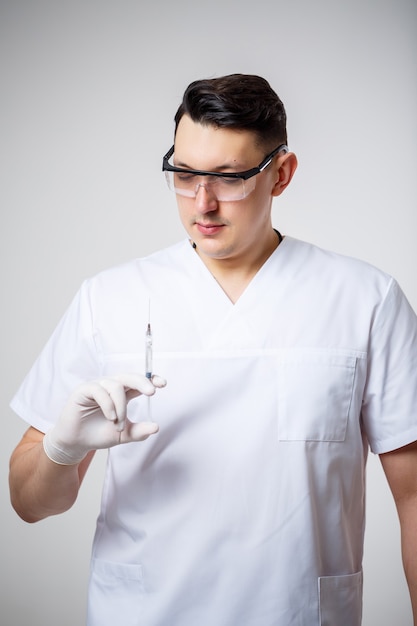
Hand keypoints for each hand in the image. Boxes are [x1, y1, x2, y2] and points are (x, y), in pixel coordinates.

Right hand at [43, 373, 165, 464]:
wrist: (76, 443)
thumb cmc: (98, 435)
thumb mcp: (123, 435)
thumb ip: (139, 431)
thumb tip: (156, 427)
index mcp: (123, 394)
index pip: (139, 382)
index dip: (151, 380)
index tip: (163, 383)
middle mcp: (111, 387)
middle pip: (129, 377)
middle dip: (142, 382)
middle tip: (152, 391)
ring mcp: (97, 386)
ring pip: (115, 386)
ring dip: (121, 406)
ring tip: (118, 423)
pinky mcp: (84, 390)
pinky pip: (99, 390)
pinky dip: (108, 404)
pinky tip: (110, 417)